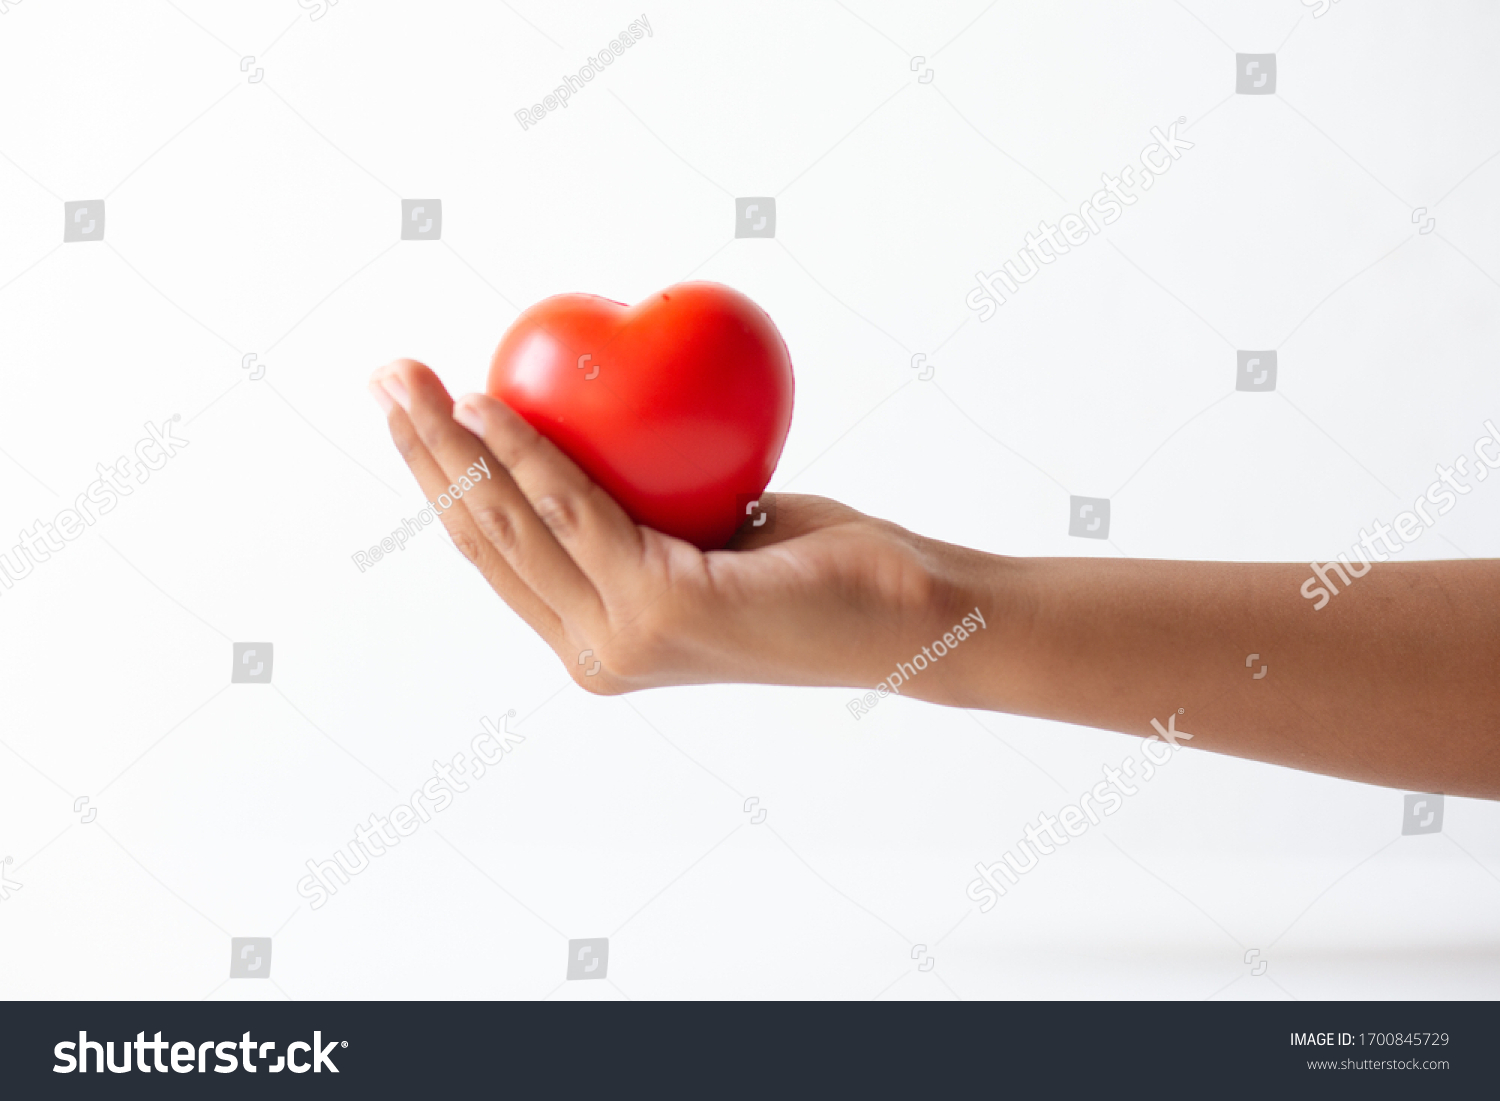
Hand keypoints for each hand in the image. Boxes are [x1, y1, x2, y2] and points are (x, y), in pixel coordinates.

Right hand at [368, 359, 998, 698]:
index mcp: (599, 637)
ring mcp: (623, 639)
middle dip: (422, 455)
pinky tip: (490, 400)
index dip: (442, 482)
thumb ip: (648, 507)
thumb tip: (603, 430)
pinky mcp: (659, 610)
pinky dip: (525, 449)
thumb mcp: (713, 527)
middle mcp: (597, 651)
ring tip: (411, 380)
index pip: (500, 555)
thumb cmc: (818, 562)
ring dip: (451, 443)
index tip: (410, 412)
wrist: (907, 610)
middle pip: (484, 540)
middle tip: (385, 378)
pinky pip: (574, 507)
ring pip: (511, 525)